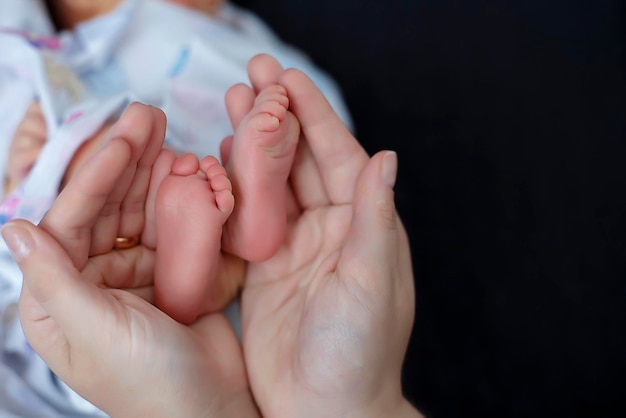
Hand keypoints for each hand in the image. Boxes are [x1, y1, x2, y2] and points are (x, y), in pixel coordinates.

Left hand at [4, 104, 256, 417]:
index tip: (120, 139)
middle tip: (147, 117)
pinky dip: (182, 202)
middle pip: (105, 209)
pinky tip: (191, 174)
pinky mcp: (168, 275)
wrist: (214, 410)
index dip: (93, 176)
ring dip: (155, 174)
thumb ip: (55, 281)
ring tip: (171, 136)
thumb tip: (14, 228)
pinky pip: (171, 229)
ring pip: (140, 213)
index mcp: (56, 299)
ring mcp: (131, 277)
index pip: (68, 221)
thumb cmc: (150, 385)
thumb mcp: (96, 333)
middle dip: (126, 162)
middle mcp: (89, 282)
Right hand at [226, 56, 420, 416]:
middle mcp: (331, 230)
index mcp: (363, 226)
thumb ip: (374, 218)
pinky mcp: (264, 270)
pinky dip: (234, 189)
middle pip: (302, 161)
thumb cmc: (359, 353)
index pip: (339, 156)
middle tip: (252, 76)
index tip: (288, 78)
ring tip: (230, 105)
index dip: (313, 115)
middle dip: (278, 118)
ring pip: (272, 184)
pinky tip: (219, 162)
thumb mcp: (372, 282)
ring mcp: (295, 248)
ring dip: (253, 145)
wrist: (324, 411)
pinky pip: (248, 219)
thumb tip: (387, 158)